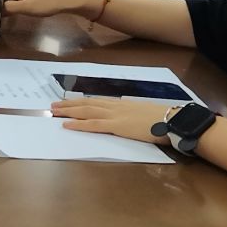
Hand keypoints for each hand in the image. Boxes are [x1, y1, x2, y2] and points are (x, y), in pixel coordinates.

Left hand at [51, 96, 172, 144]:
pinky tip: (67, 125)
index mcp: (121, 104)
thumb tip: (124, 119)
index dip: (80, 101)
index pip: (96, 101)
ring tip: (55, 112)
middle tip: (53, 105)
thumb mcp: (142, 113)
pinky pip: (94, 124)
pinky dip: (79, 124)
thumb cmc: (162, 119)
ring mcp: (115, 115)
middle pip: (87, 103)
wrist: (173, 120)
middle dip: (69, 104)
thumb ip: (130, 115)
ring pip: (86, 111)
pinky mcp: (118, 125)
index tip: (68, 102)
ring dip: (69, 111)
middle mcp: (115, 106)